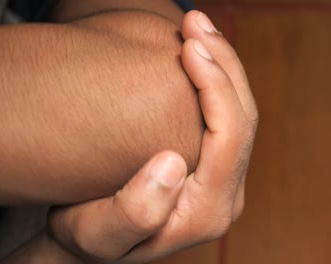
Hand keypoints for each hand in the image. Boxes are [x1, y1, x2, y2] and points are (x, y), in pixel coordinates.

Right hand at [47, 10, 257, 262]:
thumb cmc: (87, 238)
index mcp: (207, 211)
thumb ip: (135, 213)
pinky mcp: (210, 167)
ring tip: (197, 27)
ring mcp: (221, 180)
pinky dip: (213, 79)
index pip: (230, 139)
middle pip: (243, 120)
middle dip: (224, 64)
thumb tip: (173, 164)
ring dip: (222, 65)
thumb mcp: (96, 235)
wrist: (92, 244)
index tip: (189, 46)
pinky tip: (196, 53)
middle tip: (194, 21)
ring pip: (238, 113)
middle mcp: (225, 195)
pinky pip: (223, 117)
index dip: (215, 87)